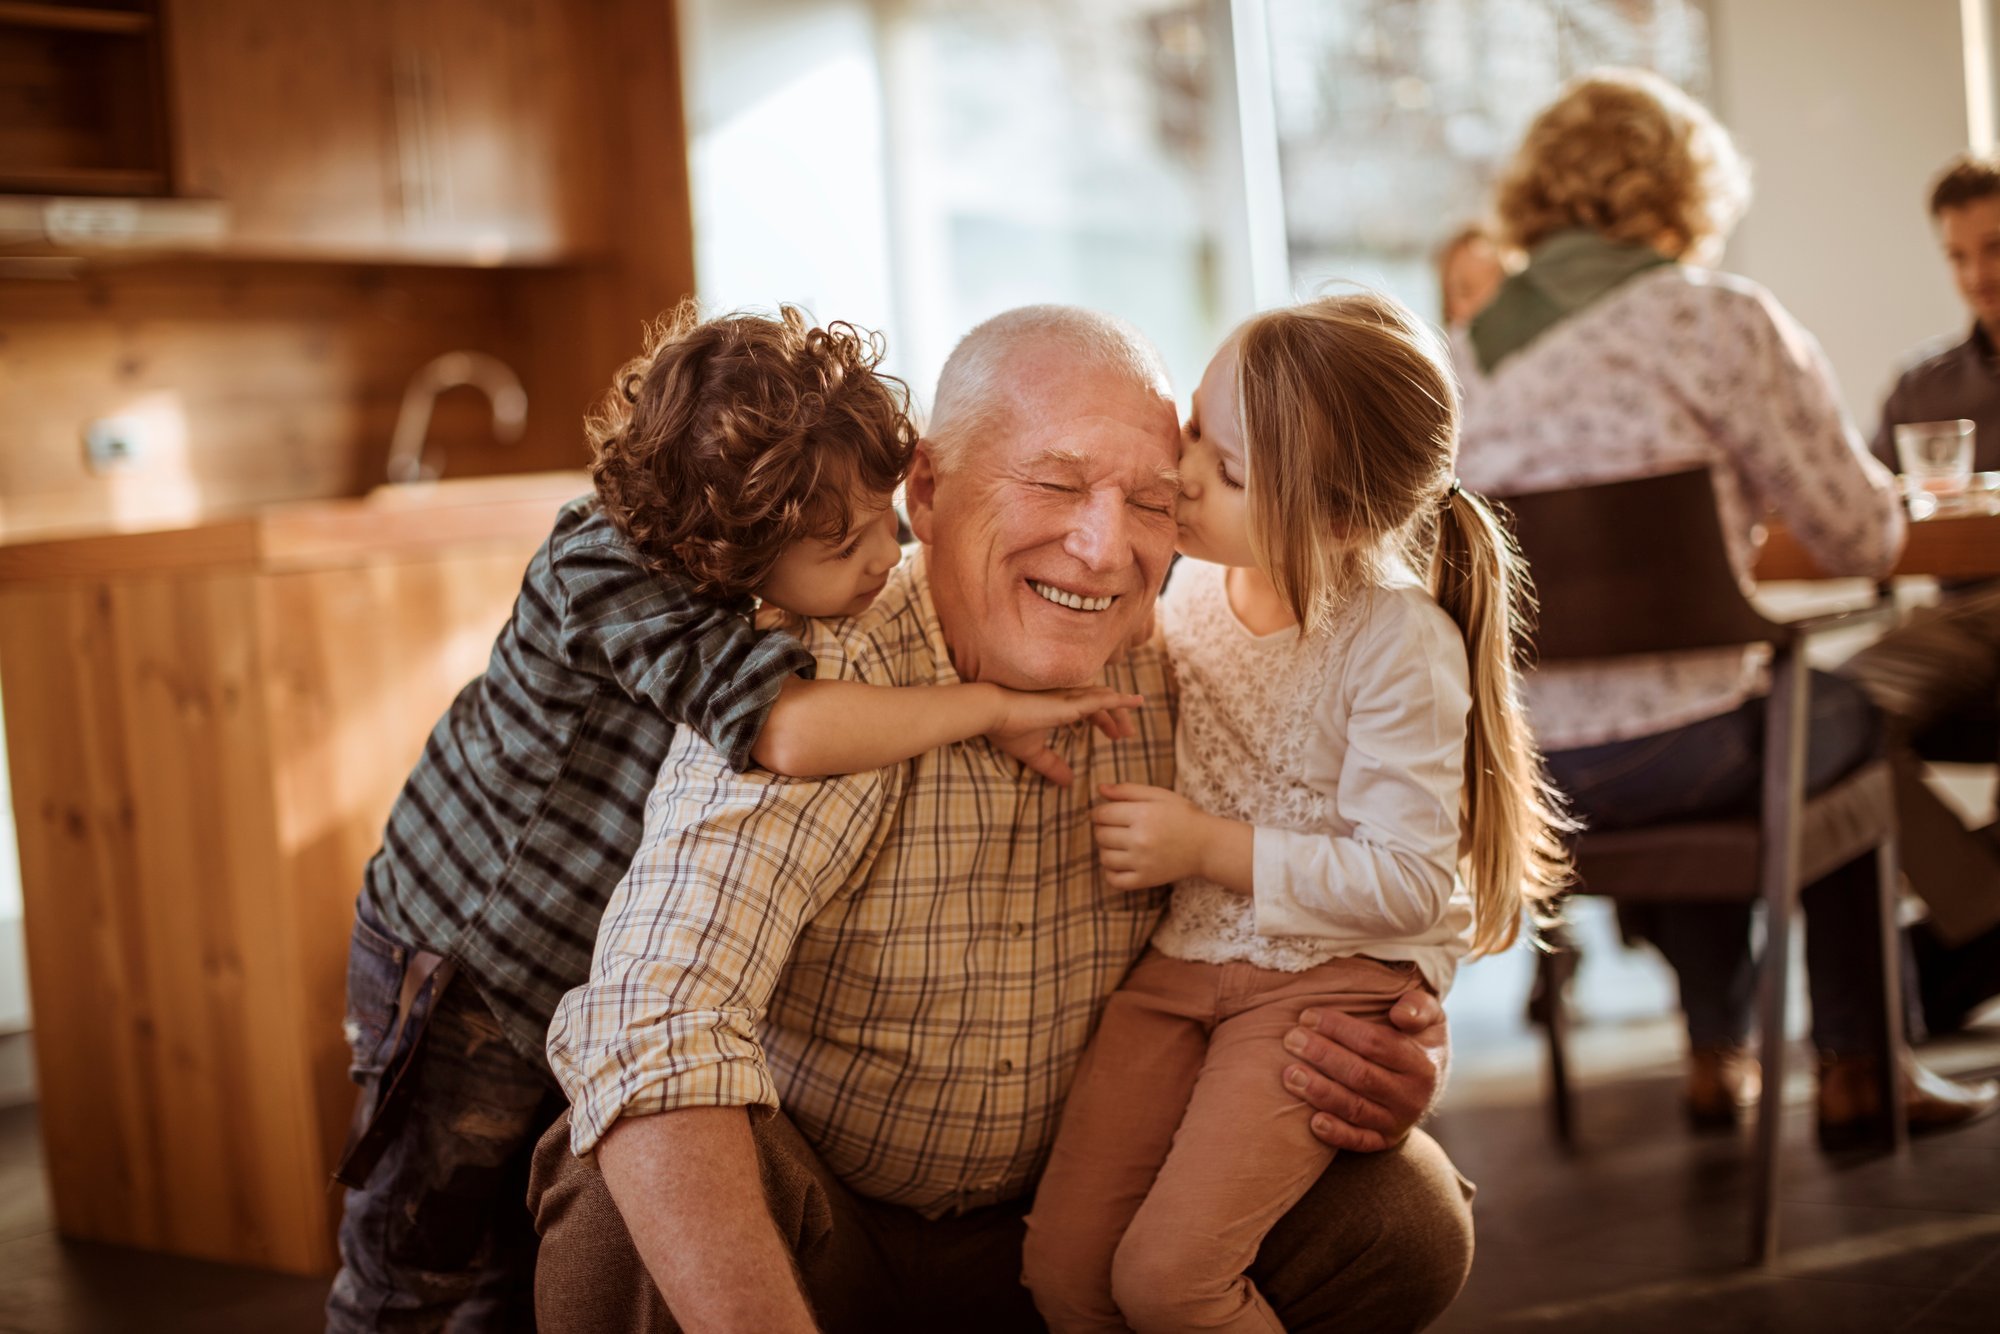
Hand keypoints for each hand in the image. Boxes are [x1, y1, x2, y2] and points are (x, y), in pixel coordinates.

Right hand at [987, 687, 1144, 786]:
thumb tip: (1068, 782)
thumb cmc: (1007, 728)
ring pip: (1106, 699)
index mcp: (1059, 705)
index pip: (1090, 708)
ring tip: (1130, 731)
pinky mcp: (1071, 702)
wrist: (993, 712)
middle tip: (1126, 736)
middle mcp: (1068, 697)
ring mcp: (1071, 697)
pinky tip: (1137, 702)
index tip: (1114, 737)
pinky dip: (1121, 700)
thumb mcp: (1033, 752)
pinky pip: (1103, 699)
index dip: (1104, 721)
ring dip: (1121, 713)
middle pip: (1102, 701)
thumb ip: (1051, 765)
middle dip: (1116, 718)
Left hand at [1091, 783, 1218, 890]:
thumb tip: (1100, 788)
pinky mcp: (1145, 880)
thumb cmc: (1183, 816)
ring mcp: (1142, 862)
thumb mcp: (1160, 795)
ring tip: (1119, 844)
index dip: (1099, 812)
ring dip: (1106, 849)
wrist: (1207, 846)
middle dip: (1102, 829)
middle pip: (1100, 835)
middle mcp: (1140, 839)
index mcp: (1143, 815)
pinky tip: (1121, 862)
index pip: (1102, 814)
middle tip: (1116, 827)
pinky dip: (1111, 871)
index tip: (1106, 814)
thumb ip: (1128, 790)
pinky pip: (1113, 879)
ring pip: (1104, 857)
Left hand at [1280, 989, 1447, 1151]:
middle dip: (1322, 1056)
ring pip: (1355, 1108)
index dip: (1338, 1028)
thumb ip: (1418, 1006)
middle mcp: (1412, 1097)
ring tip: (1289, 1074)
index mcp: (1422, 1063)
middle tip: (1292, 1039)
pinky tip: (1313, 1122)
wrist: (1428, 1081)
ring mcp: (1398, 1122)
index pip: (1375, 1043)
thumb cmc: (1415, 1038)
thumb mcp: (1428, 1016)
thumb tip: (1400, 1015)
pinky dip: (1337, 1134)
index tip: (1307, 1016)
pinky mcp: (1384, 1141)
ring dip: (1320, 1092)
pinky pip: (1359, 1141)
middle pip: (1361, 1075)